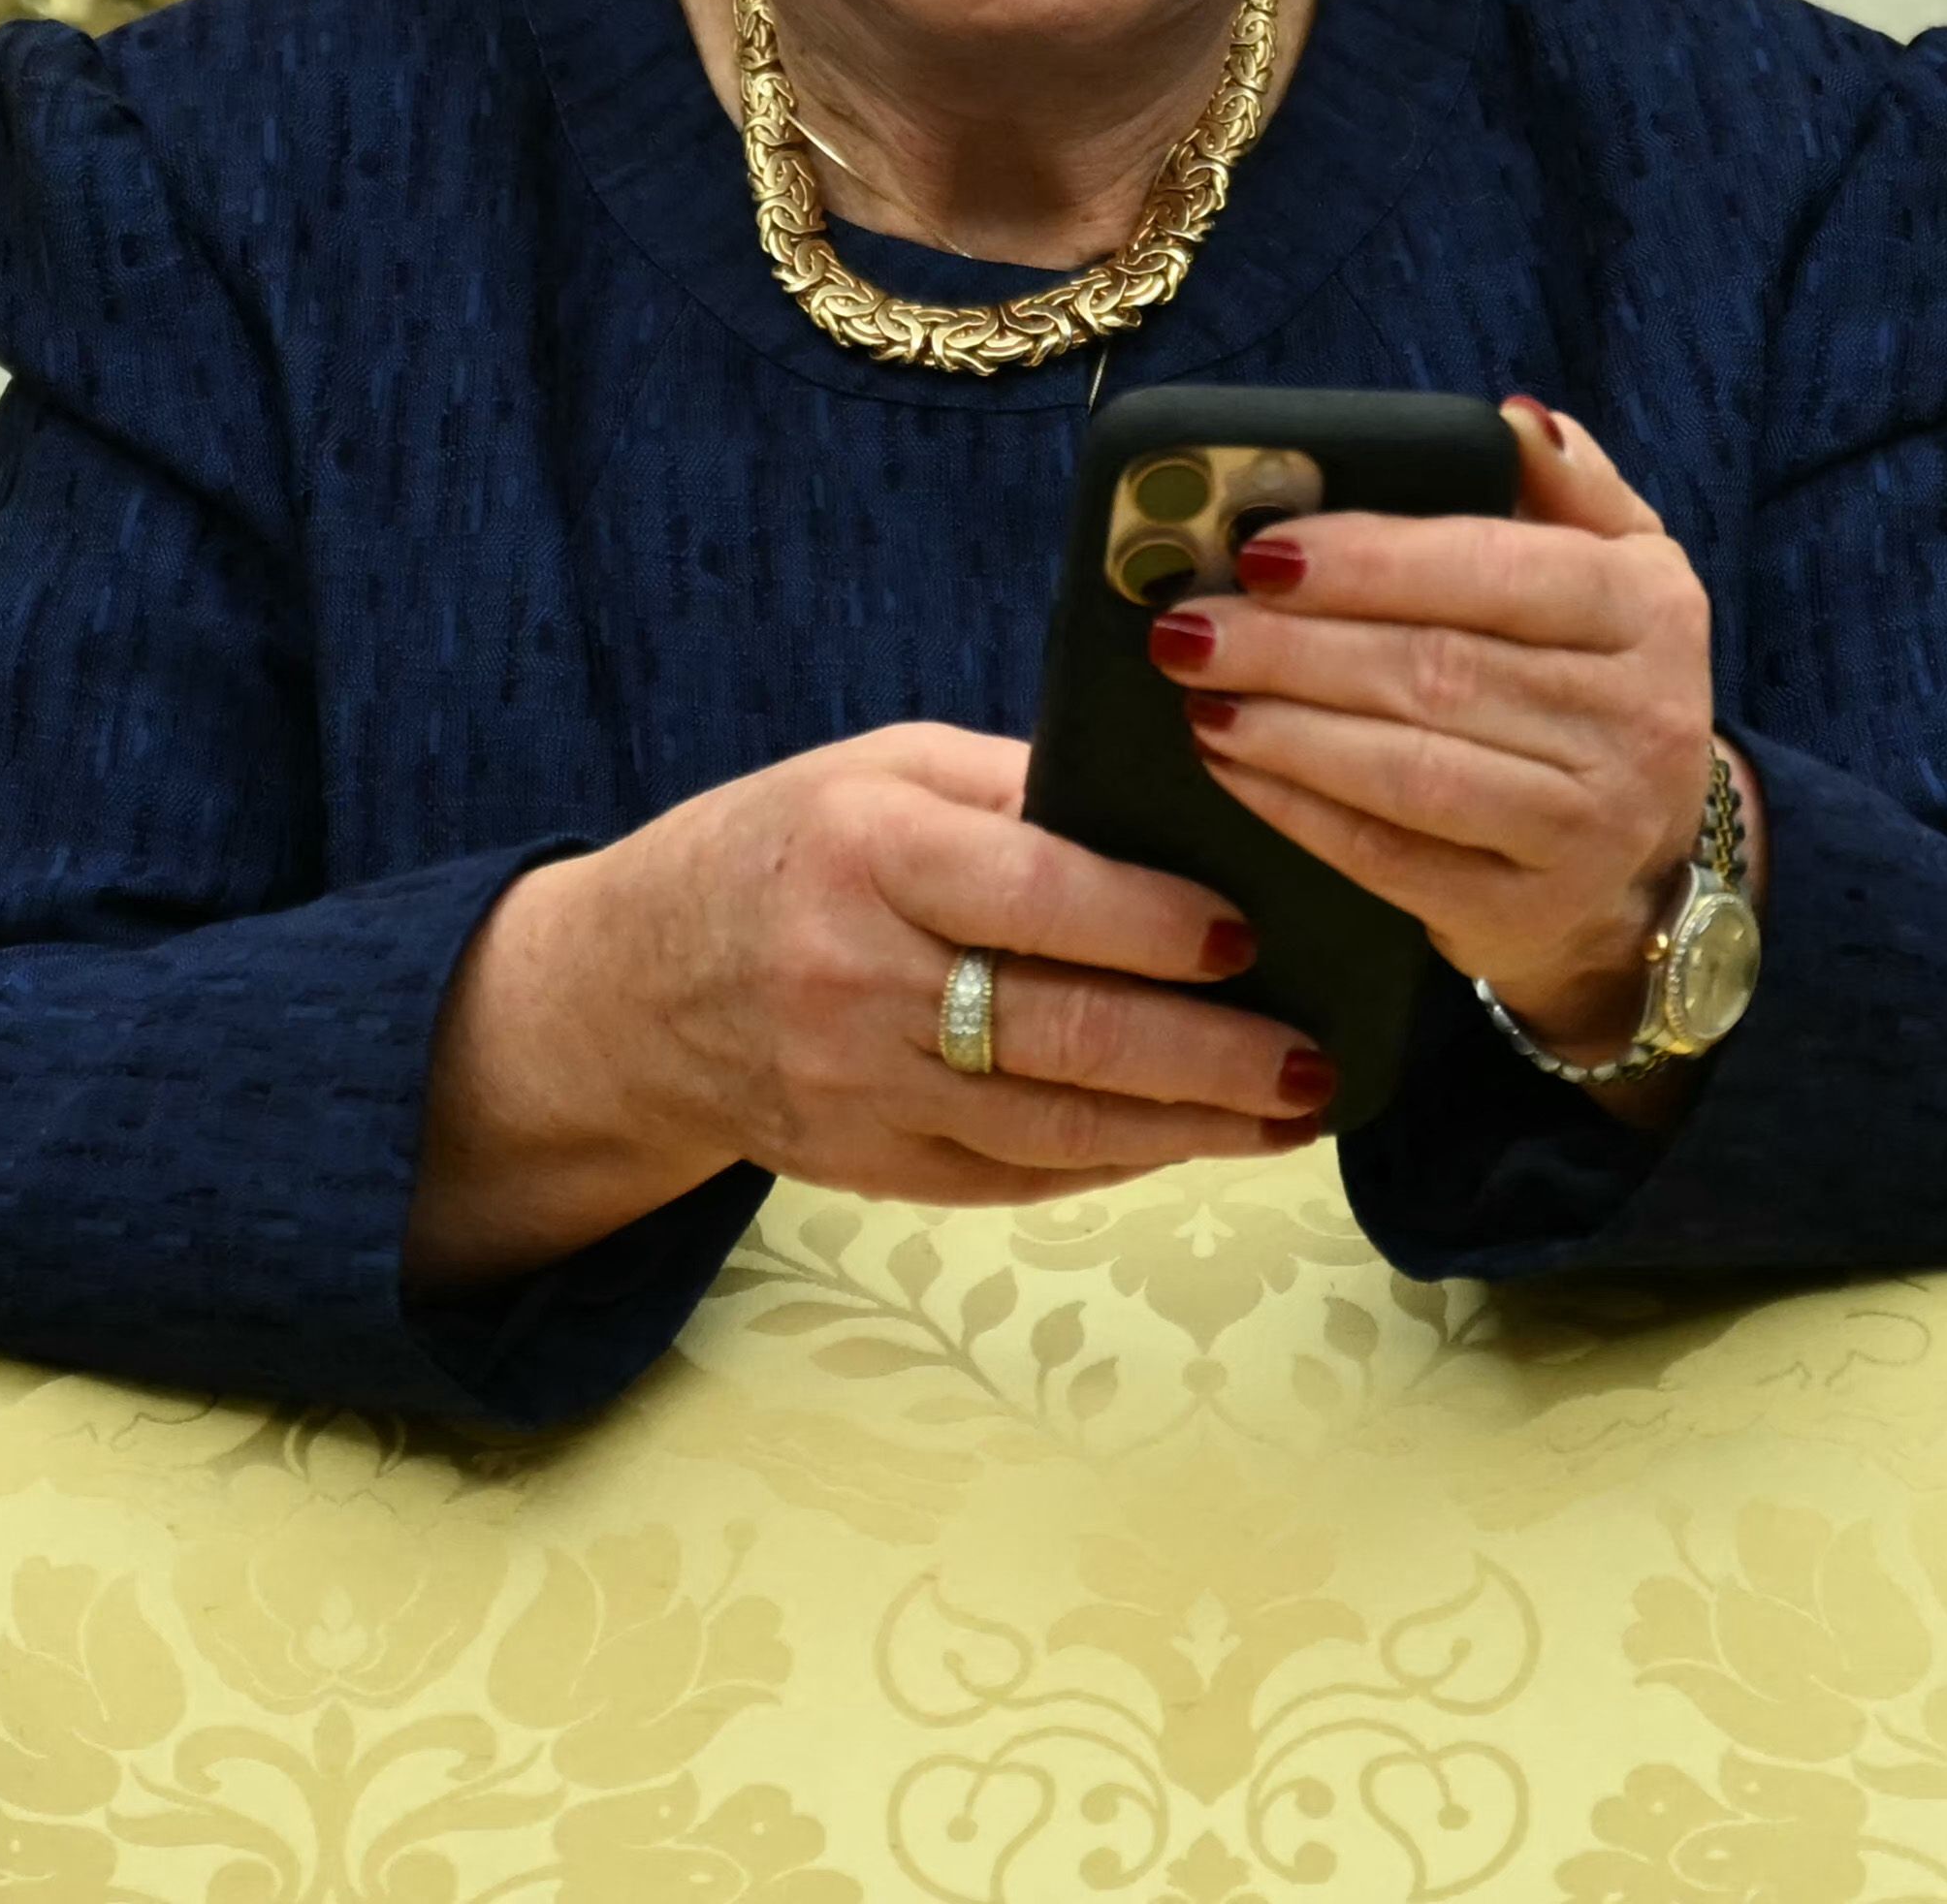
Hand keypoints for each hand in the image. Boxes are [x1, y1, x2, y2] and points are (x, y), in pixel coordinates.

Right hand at [411, 722, 1327, 1286]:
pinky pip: (1019, 1175)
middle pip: (1061, 1030)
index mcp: (869, 851)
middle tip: (1316, 1056)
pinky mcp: (871, 1169)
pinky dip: (1121, 1162)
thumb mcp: (881, 771)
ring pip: (1055, 1126)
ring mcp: (862, 1090)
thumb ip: (1020, 789)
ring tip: (1294, 1109)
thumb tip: (1181, 819)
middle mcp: (859, 977)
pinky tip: (1198, 1138)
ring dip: (1191, 1127)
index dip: (1151, 922)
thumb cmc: (785, 850)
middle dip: (1207, 1052)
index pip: (1033, 893)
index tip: (1252, 933)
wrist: (630, 994)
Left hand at [1152, 399, 1739, 1060]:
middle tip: (1191, 624)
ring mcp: (1583, 827)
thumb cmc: (1598, 685)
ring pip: (1413, 769)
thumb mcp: (1622, 573)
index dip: (1377, 561)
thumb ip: (1571, 488)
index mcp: (1649, 611)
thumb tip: (1515, 419)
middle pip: (1440, 670)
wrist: (1636, 869)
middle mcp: (1634, 720)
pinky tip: (1230, 767)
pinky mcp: (1520, 911)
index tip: (1263, 552)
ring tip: (1198, 692)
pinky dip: (1298, 811)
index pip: (1502, 571)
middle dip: (1298, 645)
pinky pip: (1389, 858)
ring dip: (1288, 729)